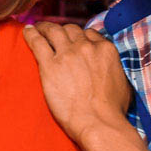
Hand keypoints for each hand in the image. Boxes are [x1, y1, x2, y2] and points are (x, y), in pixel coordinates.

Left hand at [22, 22, 132, 143]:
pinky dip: (31, 34)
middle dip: (62, 30)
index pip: (89, 33)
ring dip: (45, 28)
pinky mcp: (50, 65)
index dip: (80, 36)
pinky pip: (37, 42)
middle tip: (53, 33)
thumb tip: (111, 68)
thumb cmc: (112, 110)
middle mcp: (86, 47)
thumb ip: (115, 69)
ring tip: (38, 28)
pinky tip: (27, 31)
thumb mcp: (122, 83)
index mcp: (105, 50)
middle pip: (70, 30)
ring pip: (53, 31)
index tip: (73, 39)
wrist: (98, 122)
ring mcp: (67, 54)